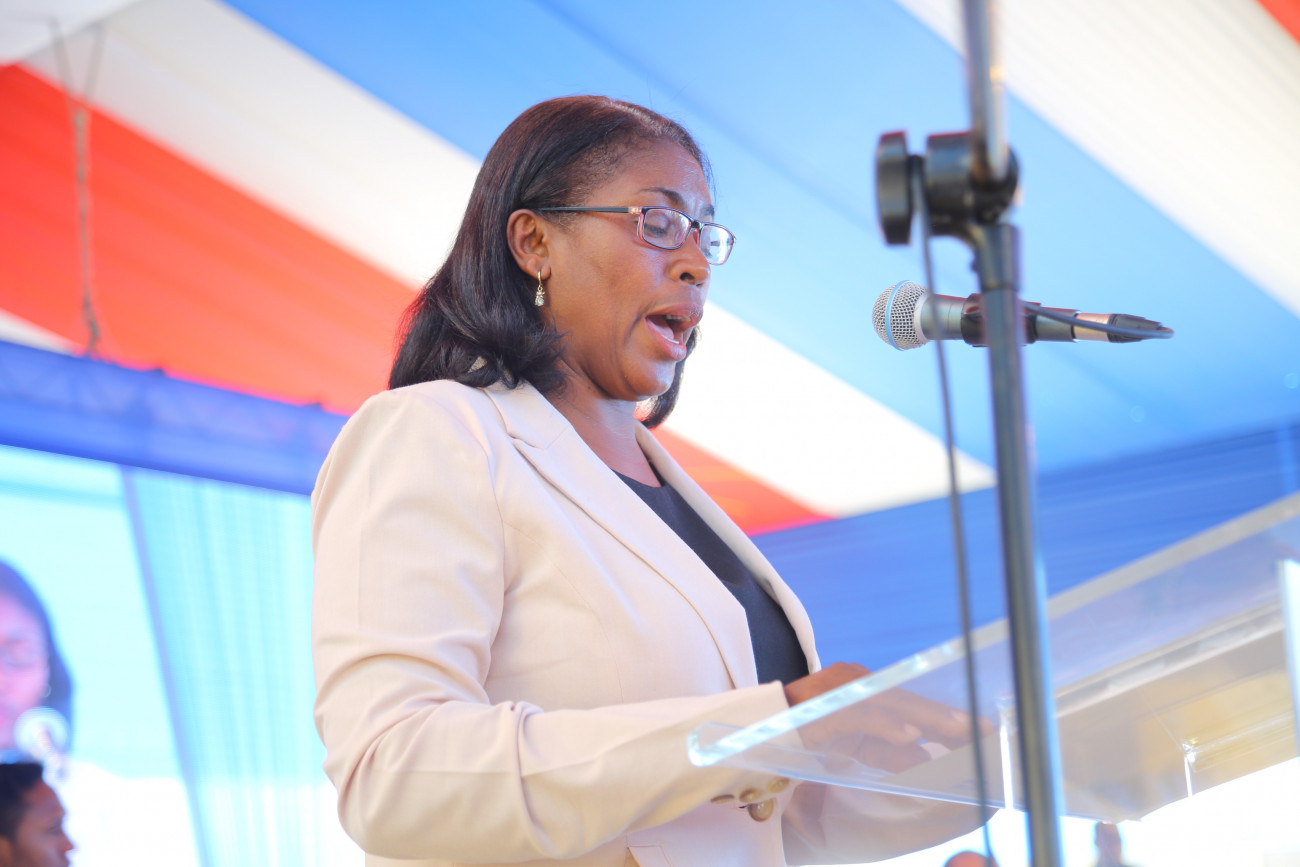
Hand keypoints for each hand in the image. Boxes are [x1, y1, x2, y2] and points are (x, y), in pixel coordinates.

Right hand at [783, 661, 990, 774]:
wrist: (754, 730)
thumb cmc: (808, 736)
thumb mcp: (856, 748)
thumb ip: (889, 750)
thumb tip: (926, 754)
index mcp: (865, 689)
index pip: (913, 703)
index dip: (945, 716)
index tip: (980, 730)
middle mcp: (855, 682)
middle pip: (908, 699)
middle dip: (946, 716)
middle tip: (982, 731)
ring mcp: (838, 689)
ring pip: (890, 703)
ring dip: (926, 718)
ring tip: (957, 732)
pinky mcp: (822, 705)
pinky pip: (860, 715)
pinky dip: (887, 726)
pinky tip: (912, 737)